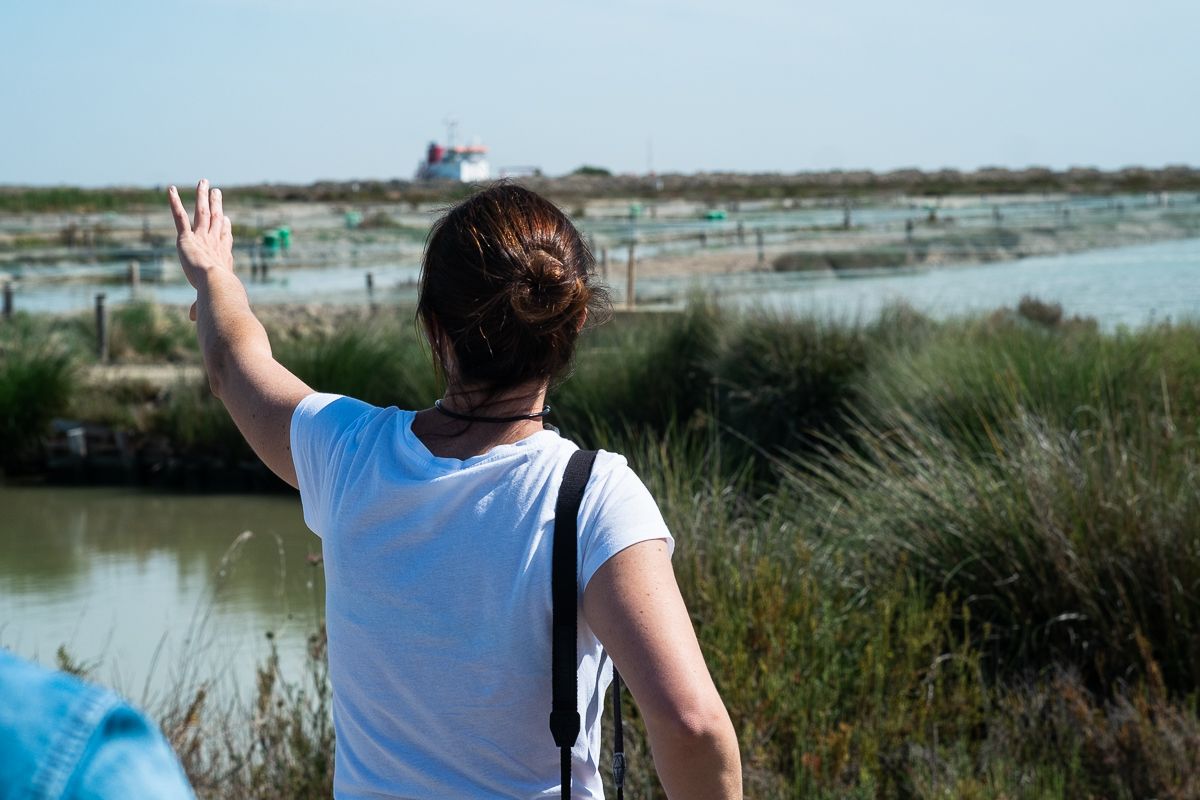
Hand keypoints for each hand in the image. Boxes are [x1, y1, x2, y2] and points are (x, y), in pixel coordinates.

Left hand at [168, 179, 233, 320]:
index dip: (225, 229)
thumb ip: (197, 307)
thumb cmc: (218, 299)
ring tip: (203, 182)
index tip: (226, 219)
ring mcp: (201, 239)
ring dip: (202, 196)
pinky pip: (179, 216)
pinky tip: (169, 189)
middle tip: (217, 193)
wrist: (218, 289)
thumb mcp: (206, 302)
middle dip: (216, 206)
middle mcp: (214, 245)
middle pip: (216, 221)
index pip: (224, 240)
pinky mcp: (187, 238)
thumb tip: (192, 319)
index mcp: (221, 259)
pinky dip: (174, 202)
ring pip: (202, 213)